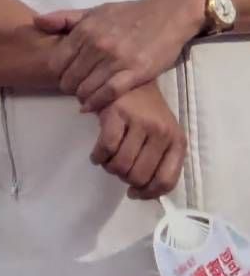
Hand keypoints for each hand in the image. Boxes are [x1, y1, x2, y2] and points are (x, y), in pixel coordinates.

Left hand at [40, 0, 203, 110]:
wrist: (167, 15)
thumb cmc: (127, 14)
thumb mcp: (93, 11)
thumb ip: (64, 18)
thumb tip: (36, 21)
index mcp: (85, 30)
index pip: (57, 61)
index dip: (57, 73)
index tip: (62, 76)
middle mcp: (98, 45)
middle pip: (70, 77)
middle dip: (68, 86)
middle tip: (74, 88)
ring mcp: (117, 59)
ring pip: (87, 87)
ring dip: (82, 96)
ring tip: (84, 96)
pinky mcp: (136, 72)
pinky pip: (109, 93)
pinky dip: (97, 102)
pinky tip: (91, 106)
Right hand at [91, 84, 184, 198]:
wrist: (131, 82)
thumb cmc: (147, 114)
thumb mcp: (163, 137)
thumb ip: (159, 162)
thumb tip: (142, 193)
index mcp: (177, 142)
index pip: (165, 180)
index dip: (148, 193)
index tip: (134, 193)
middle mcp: (162, 132)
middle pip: (139, 176)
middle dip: (125, 179)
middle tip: (118, 171)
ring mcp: (139, 122)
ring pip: (121, 164)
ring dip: (110, 168)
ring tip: (107, 162)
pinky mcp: (117, 113)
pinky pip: (105, 147)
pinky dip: (98, 156)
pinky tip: (97, 155)